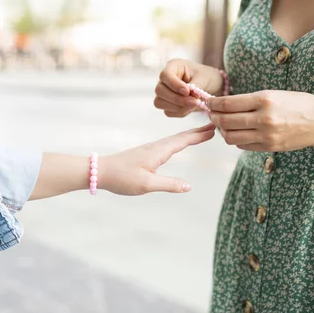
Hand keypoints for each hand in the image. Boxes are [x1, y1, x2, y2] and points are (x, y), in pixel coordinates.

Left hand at [100, 123, 215, 194]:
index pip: (183, 140)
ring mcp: (149, 150)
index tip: (213, 129)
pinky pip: (167, 145)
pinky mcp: (145, 154)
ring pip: (173, 140)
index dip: (198, 135)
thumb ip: (168, 185)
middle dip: (196, 132)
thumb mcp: (146, 184)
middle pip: (180, 137)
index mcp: (158, 151)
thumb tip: (189, 186)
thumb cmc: (122, 178)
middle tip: (213, 126)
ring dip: (188, 136)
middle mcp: (155, 147)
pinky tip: (177, 145)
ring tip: (200, 134)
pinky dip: (178, 142)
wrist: (100, 171)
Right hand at [154, 59, 223, 116]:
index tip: (187, 91)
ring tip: (194, 104)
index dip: (174, 85)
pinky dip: (180, 112)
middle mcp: (165, 80)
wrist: (211, 86)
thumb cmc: (206, 76)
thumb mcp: (204, 77)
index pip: (165, 75)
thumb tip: (190, 95)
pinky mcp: (167, 104)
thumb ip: (196, 85)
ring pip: (160, 102)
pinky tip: (190, 108)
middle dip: (177, 99)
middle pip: (159, 90)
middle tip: (194, 102)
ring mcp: (164, 93)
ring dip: (178, 107)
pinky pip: (168, 112)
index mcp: (173, 67)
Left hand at [207, 91, 313, 151]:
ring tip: (223, 124)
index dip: (213, 104)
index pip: (227, 104)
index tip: (208, 103)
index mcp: (264, 99)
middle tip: (211, 114)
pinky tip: (239, 132)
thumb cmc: (299, 103)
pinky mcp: (269, 147)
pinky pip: (242, 146)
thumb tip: (224, 105)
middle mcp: (263, 118)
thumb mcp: (274, 94)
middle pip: (225, 121)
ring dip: (223, 131)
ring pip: (230, 137)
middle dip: (213, 117)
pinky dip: (236, 139)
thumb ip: (250, 100)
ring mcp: (266, 135)